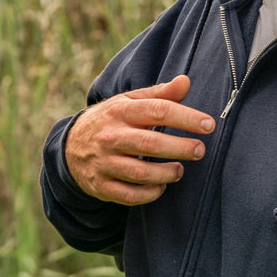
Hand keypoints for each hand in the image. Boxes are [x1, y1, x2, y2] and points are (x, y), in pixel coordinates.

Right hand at [66, 75, 214, 204]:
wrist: (68, 147)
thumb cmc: (110, 121)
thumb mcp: (128, 102)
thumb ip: (159, 94)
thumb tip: (185, 82)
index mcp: (119, 111)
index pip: (157, 111)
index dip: (186, 117)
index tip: (208, 125)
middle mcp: (110, 136)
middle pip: (150, 143)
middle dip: (180, 147)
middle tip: (199, 150)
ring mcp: (103, 162)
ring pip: (140, 172)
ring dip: (166, 173)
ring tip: (180, 170)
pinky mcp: (100, 185)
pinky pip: (129, 195)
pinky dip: (149, 194)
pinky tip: (161, 186)